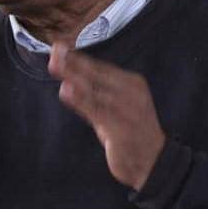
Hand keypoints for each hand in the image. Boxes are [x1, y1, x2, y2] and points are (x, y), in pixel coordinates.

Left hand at [48, 41, 164, 190]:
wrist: (153, 162)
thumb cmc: (130, 132)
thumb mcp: (113, 109)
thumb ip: (92, 96)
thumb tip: (67, 81)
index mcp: (132, 83)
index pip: (101, 66)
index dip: (79, 56)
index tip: (59, 46)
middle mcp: (131, 92)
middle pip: (97, 74)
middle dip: (74, 62)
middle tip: (54, 50)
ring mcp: (127, 109)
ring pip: (95, 90)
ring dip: (74, 76)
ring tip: (55, 65)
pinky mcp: (121, 128)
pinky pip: (97, 111)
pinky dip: (80, 100)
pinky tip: (66, 91)